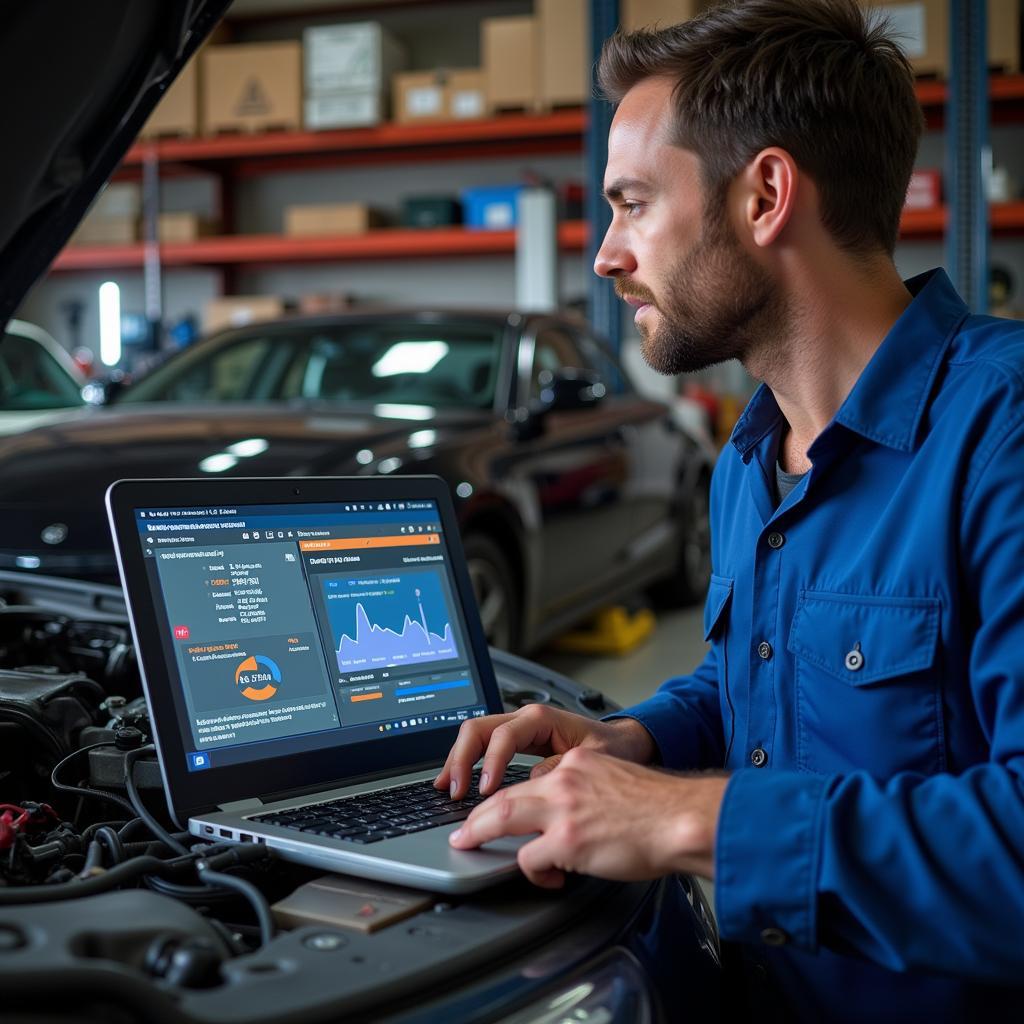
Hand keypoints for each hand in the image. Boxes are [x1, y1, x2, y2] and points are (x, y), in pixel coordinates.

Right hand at [434, 704, 656, 799]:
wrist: (631, 746)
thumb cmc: (616, 750)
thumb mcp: (593, 760)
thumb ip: (561, 770)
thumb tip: (531, 784)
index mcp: (542, 719)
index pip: (503, 737)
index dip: (490, 765)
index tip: (484, 792)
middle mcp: (526, 720)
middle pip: (478, 729)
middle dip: (461, 759)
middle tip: (455, 790)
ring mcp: (519, 730)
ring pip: (475, 736)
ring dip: (458, 761)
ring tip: (446, 787)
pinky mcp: (518, 744)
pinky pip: (484, 748)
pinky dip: (468, 764)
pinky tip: (458, 783)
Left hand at [449, 747, 728, 887]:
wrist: (680, 818)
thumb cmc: (658, 809)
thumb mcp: (614, 783)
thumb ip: (586, 793)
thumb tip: (571, 819)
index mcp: (576, 764)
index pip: (528, 780)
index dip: (504, 797)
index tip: (492, 809)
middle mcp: (563, 780)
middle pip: (503, 796)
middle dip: (477, 817)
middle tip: (463, 832)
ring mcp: (562, 809)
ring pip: (501, 818)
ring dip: (481, 835)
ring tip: (469, 847)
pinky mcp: (566, 839)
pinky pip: (530, 858)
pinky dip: (533, 871)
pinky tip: (548, 878)